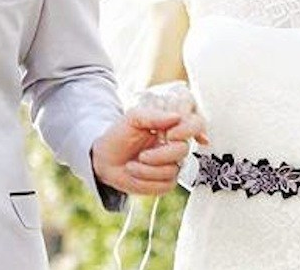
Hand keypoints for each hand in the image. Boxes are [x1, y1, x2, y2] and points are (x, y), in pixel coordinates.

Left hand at [91, 106, 207, 195]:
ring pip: (173, 170)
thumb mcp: (132, 118)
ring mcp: (173, 163)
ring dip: (147, 170)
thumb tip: (176, 117)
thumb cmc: (119, 134)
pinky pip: (166, 185)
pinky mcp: (166, 181)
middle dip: (159, 155)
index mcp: (172, 125)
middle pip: (183, 150)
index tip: (170, 135)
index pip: (196, 123)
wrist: (104, 158)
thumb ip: (154, 115)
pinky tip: (135, 174)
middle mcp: (176, 144)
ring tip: (131, 165)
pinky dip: (146, 181)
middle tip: (141, 155)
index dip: (188, 130)